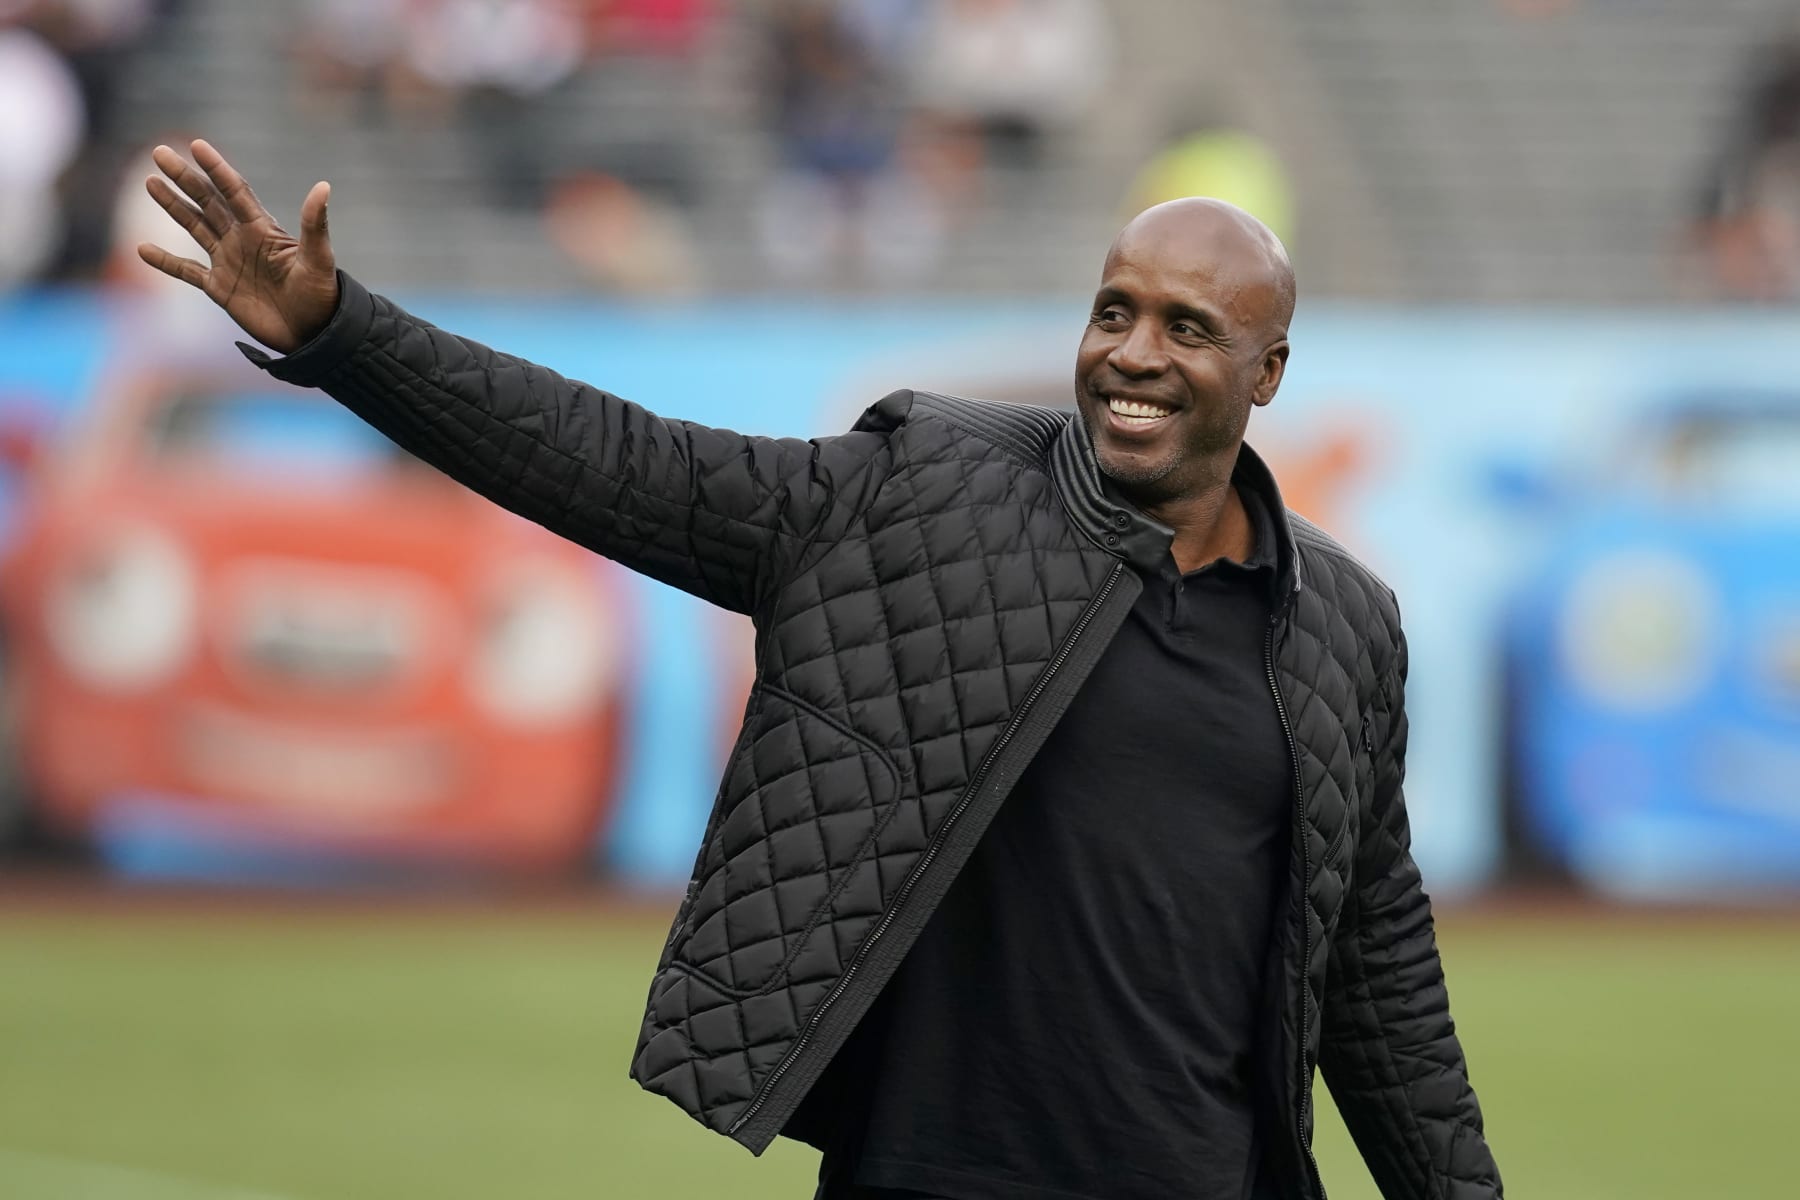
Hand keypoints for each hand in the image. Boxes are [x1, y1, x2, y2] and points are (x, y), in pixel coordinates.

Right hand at [137, 139, 340, 354]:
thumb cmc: (320, 295)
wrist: (313, 334)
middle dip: (185, 178)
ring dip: (172, 206)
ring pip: (195, 227)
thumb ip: (315, 225)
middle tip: (159, 152)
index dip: (217, 168)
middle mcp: (242, 240)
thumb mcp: (318, 260)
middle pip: (208, 202)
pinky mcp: (220, 287)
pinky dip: (165, 262)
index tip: (197, 145)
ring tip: (151, 182)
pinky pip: (187, 271)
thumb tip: (324, 186)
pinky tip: (142, 248)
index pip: (235, 192)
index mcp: (263, 230)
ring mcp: (229, 262)